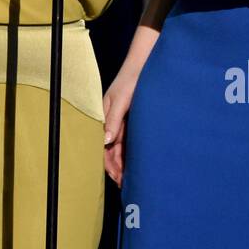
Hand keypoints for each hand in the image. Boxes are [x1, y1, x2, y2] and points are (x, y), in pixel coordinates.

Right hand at [103, 66, 140, 186]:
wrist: (145, 64)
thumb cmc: (131, 79)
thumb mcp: (121, 100)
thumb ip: (113, 120)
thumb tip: (105, 142)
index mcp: (105, 115)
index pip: (103, 145)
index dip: (109, 162)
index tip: (117, 177)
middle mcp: (112, 121)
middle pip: (111, 149)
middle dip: (116, 167)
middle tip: (125, 184)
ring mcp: (122, 120)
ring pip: (120, 147)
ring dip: (124, 163)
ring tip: (130, 180)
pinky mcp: (132, 119)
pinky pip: (130, 140)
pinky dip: (130, 153)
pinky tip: (136, 164)